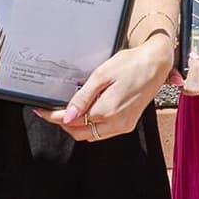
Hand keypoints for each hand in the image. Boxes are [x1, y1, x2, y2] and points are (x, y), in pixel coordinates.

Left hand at [37, 33, 175, 141]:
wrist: (156, 63)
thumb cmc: (131, 64)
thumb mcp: (101, 75)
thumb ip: (83, 98)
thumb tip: (67, 116)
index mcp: (107, 111)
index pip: (72, 121)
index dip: (54, 116)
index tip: (42, 110)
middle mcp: (116, 123)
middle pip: (80, 133)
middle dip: (64, 123)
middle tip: (50, 110)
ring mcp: (124, 125)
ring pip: (92, 135)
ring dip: (77, 126)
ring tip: (67, 110)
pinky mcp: (128, 124)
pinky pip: (104, 132)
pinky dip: (91, 125)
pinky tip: (86, 111)